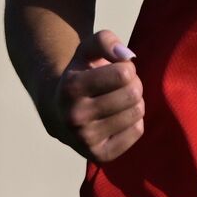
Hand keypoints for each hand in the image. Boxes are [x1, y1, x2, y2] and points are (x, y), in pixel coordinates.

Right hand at [50, 29, 144, 162]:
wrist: (59, 111)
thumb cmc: (82, 74)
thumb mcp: (87, 50)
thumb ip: (106, 41)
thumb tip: (127, 56)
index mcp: (70, 88)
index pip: (125, 73)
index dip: (126, 68)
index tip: (115, 71)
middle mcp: (74, 117)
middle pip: (133, 93)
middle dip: (133, 84)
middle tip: (118, 88)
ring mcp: (85, 140)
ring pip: (137, 112)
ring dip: (134, 103)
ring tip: (117, 102)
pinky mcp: (99, 155)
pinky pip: (137, 131)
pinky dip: (134, 122)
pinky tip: (117, 119)